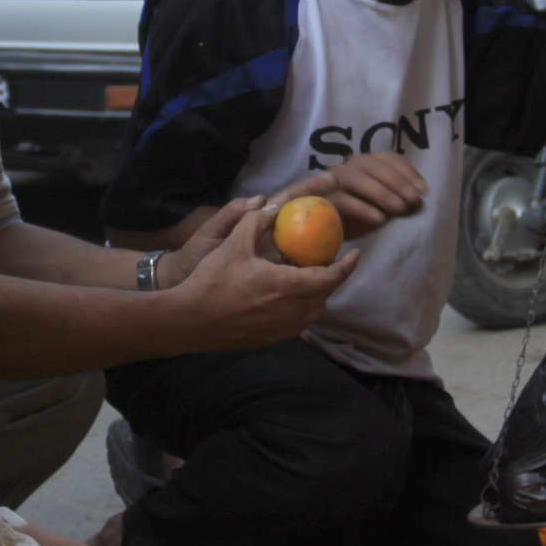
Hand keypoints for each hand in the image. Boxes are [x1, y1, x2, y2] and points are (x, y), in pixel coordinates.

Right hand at [164, 199, 360, 352]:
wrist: (190, 321)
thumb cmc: (213, 280)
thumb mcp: (234, 243)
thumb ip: (256, 221)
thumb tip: (274, 206)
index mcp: (289, 286)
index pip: (331, 277)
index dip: (347, 265)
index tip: (355, 253)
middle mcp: (292, 311)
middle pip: (325, 296)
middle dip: (331, 279)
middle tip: (328, 261)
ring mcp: (283, 329)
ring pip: (313, 312)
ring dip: (316, 295)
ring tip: (307, 278)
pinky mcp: (271, 339)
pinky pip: (297, 323)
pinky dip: (300, 308)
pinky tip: (285, 296)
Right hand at [270, 153, 427, 237]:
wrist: (314, 234)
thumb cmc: (351, 219)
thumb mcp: (378, 210)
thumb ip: (397, 203)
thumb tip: (420, 204)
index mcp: (361, 166)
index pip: (386, 157)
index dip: (407, 170)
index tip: (424, 190)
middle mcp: (345, 168)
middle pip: (372, 164)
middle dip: (398, 181)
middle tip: (415, 201)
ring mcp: (330, 183)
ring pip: (356, 177)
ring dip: (383, 193)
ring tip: (400, 210)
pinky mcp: (321, 201)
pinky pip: (344, 200)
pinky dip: (364, 208)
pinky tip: (381, 220)